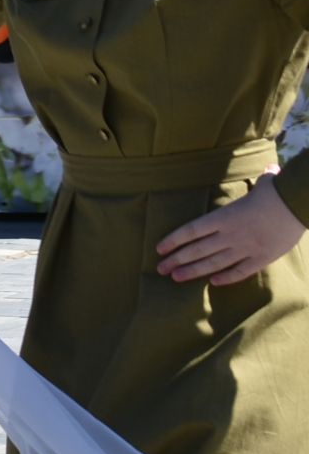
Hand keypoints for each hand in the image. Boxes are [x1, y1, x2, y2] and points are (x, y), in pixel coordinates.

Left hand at [156, 175, 305, 284]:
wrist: (297, 205)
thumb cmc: (276, 192)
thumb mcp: (261, 185)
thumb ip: (257, 182)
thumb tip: (269, 171)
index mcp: (223, 217)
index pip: (190, 231)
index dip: (173, 240)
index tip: (159, 249)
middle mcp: (230, 234)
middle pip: (197, 250)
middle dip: (177, 260)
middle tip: (160, 269)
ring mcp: (245, 248)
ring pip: (214, 263)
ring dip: (193, 271)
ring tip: (176, 277)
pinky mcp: (262, 258)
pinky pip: (240, 271)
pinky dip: (226, 277)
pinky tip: (213, 282)